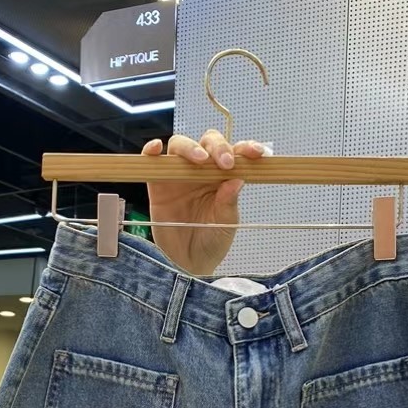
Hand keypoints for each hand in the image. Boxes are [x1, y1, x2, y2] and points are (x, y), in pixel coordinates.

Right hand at [142, 131, 266, 274]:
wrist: (187, 265)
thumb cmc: (210, 243)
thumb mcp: (226, 225)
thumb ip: (229, 203)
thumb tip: (237, 179)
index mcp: (223, 177)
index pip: (235, 153)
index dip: (246, 148)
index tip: (256, 154)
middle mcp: (201, 171)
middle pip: (207, 143)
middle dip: (218, 147)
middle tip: (225, 163)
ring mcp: (178, 176)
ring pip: (180, 146)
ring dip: (190, 147)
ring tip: (200, 159)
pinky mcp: (157, 185)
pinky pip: (152, 162)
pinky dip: (152, 150)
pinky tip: (157, 149)